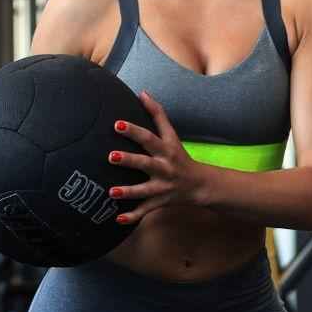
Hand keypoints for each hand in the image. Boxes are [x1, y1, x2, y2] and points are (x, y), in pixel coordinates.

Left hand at [104, 92, 205, 225]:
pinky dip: (134, 217)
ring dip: (128, 191)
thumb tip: (142, 92)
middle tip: (110, 156)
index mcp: (166, 149)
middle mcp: (164, 167)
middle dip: (128, 160)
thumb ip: (158, 114)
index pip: (149, 137)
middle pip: (145, 162)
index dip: (134, 130)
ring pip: (144, 190)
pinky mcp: (160, 202)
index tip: (117, 124)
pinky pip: (146, 210)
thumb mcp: (172, 135)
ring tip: (111, 191)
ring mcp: (162, 186)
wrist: (201, 185)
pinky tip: (119, 219)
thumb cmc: (180, 156)